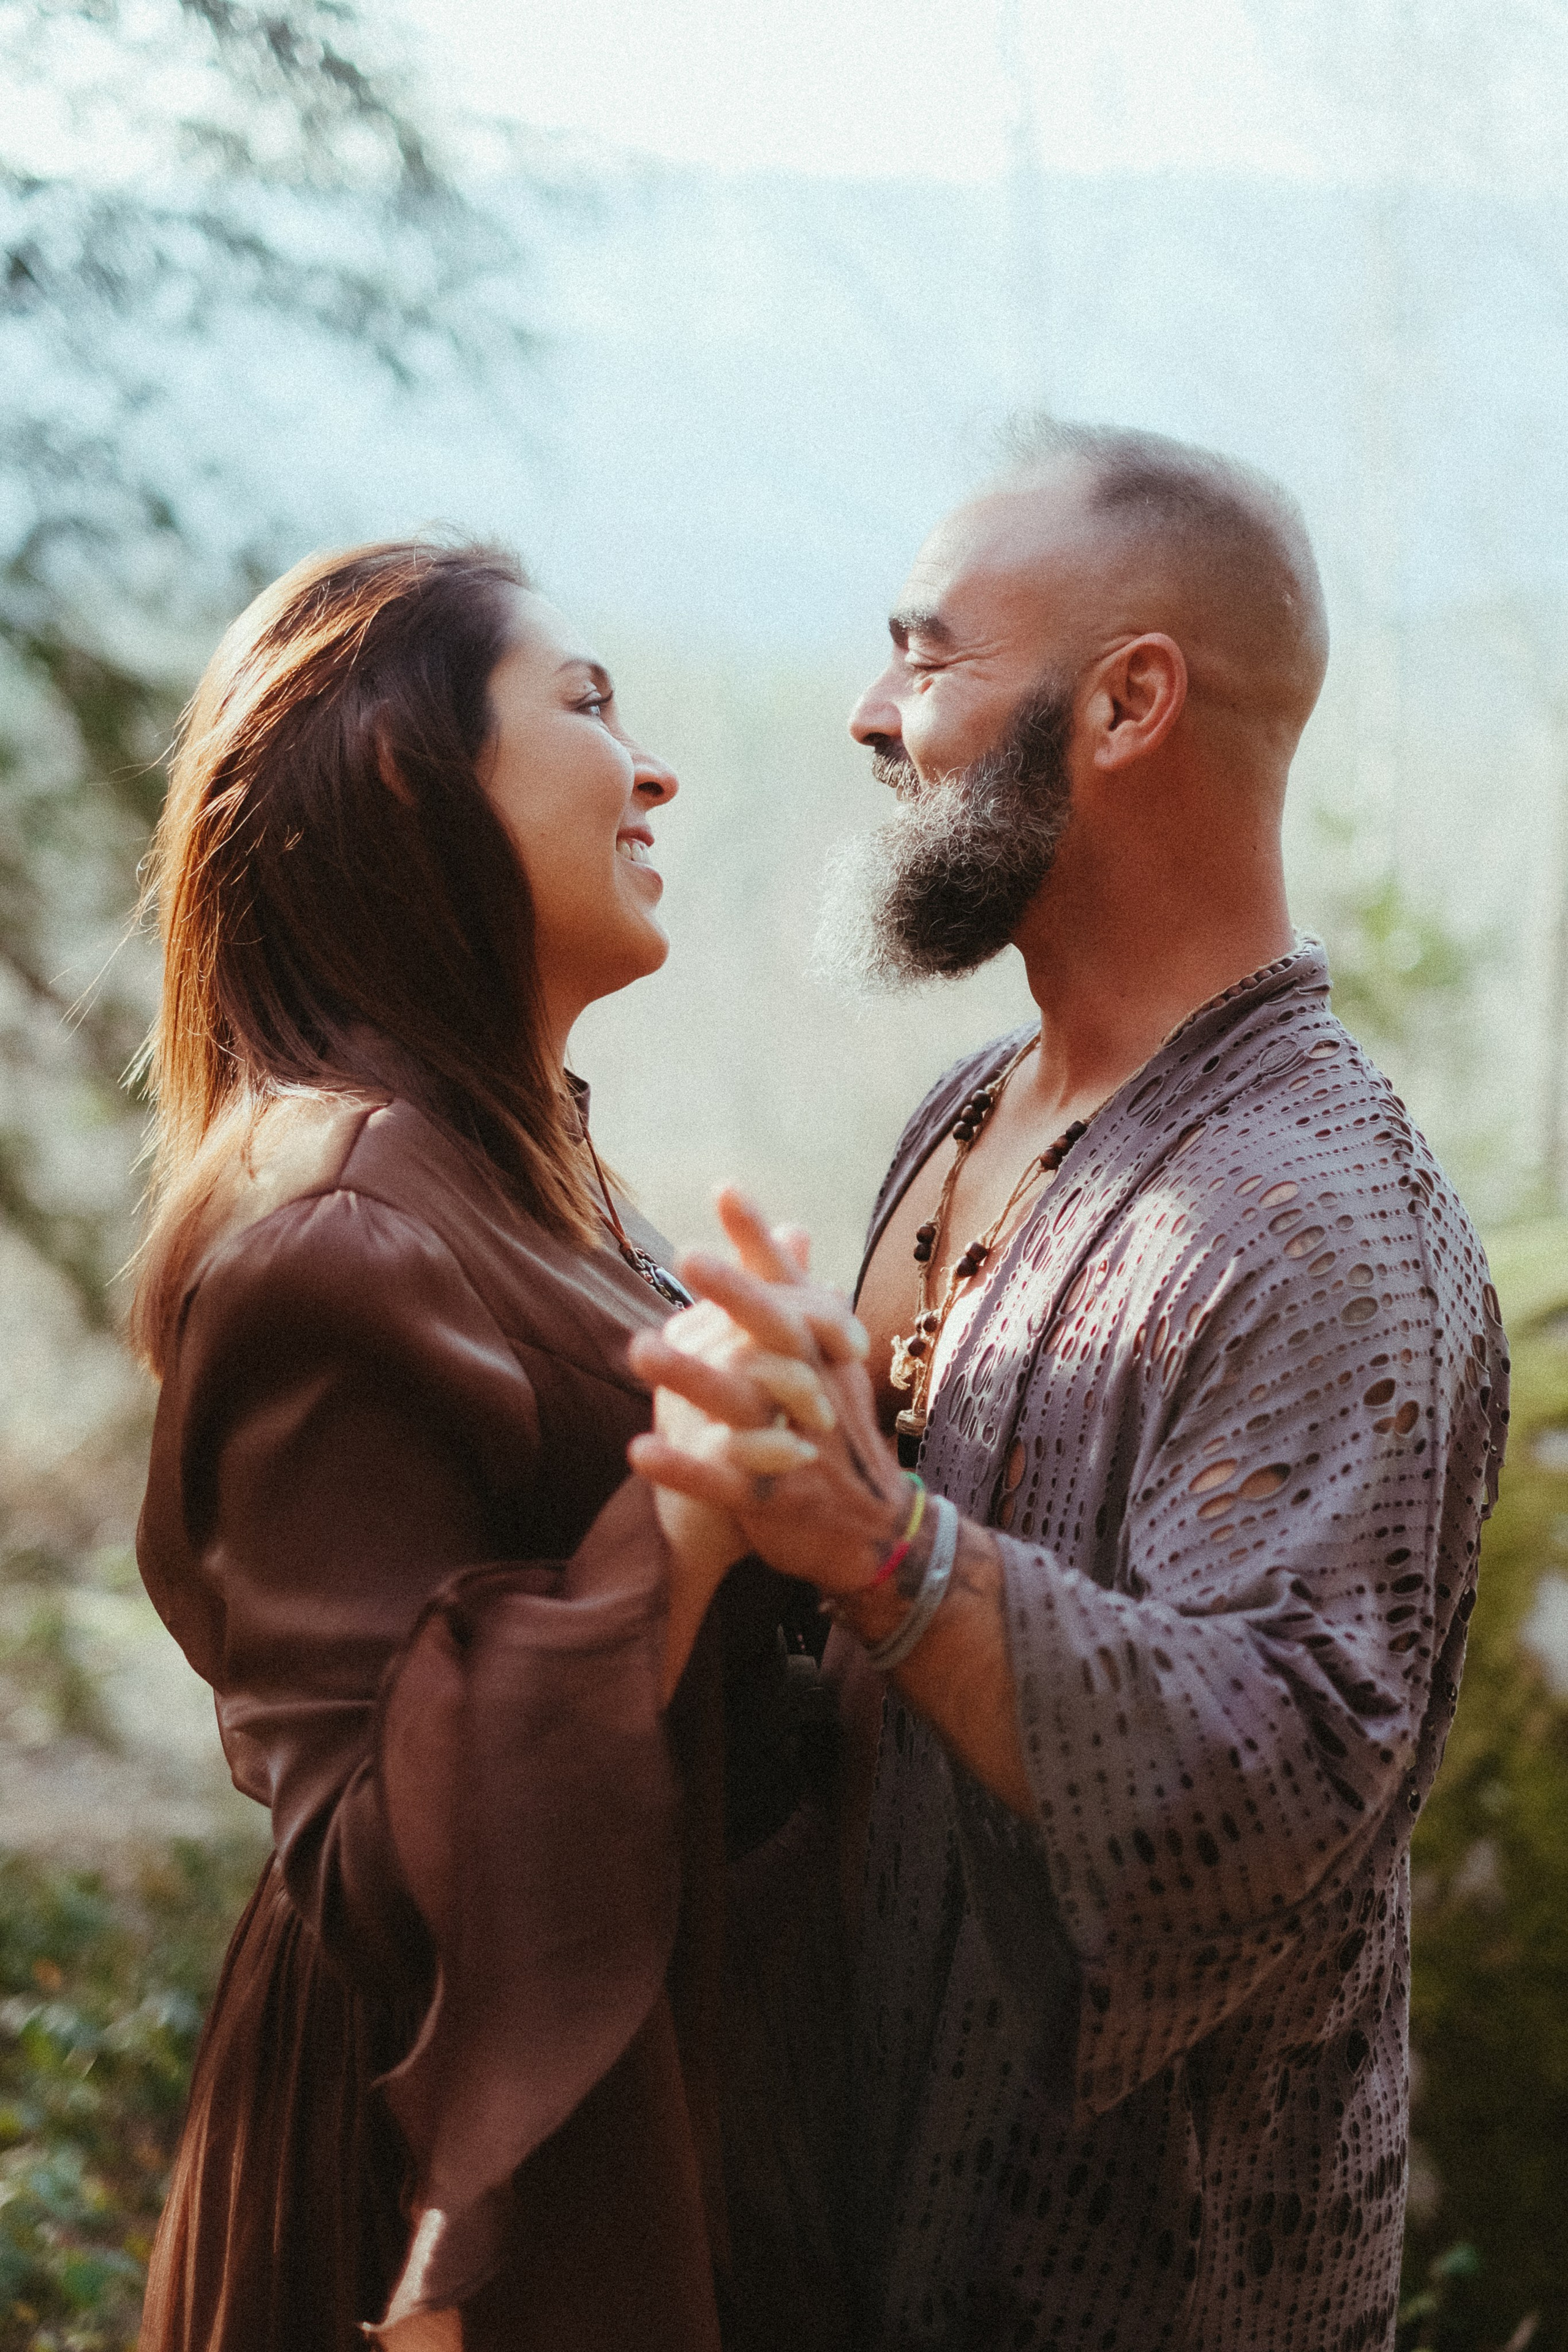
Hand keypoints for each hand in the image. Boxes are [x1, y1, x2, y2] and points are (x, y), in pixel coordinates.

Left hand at [635, 1194, 863, 1696]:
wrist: (874, 1531)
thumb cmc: (839, 1433)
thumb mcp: (832, 1363)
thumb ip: (803, 1297)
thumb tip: (793, 1225)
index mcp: (823, 1356)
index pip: (793, 1289)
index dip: (761, 1244)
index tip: (726, 1192)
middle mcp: (813, 1392)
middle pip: (777, 1337)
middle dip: (736, 1295)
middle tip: (689, 1258)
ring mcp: (797, 1445)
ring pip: (743, 1406)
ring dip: (691, 1378)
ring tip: (639, 1349)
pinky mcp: (775, 1500)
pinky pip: (725, 1483)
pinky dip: (682, 1468)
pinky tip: (637, 1450)